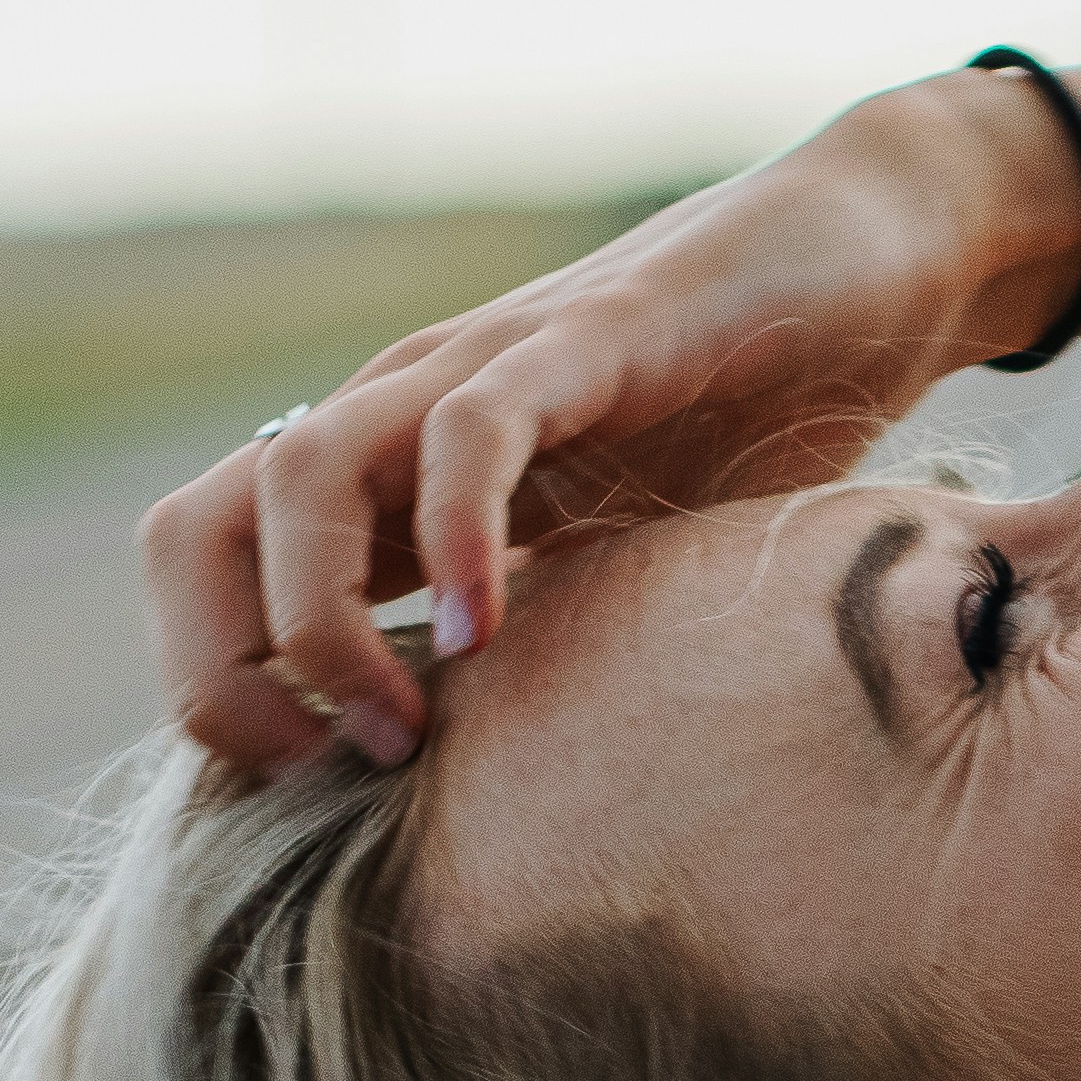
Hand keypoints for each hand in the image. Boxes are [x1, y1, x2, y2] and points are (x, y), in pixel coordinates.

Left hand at [138, 69, 1080, 772]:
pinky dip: (454, 538)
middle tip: (323, 778)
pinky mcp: (588, 339)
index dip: (214, 690)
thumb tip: (490, 824)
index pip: (208, 566)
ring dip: (317, 624)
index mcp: (391, 481)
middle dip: (220, 672)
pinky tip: (489, 632)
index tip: (310, 795)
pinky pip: (469, 429)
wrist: (881, 256)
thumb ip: (536, 659)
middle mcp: (402, 415)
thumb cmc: (760, 426)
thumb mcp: (619, 576)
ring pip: (300, 473)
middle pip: (198, 525)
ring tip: (405, 730)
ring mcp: (485, 367)